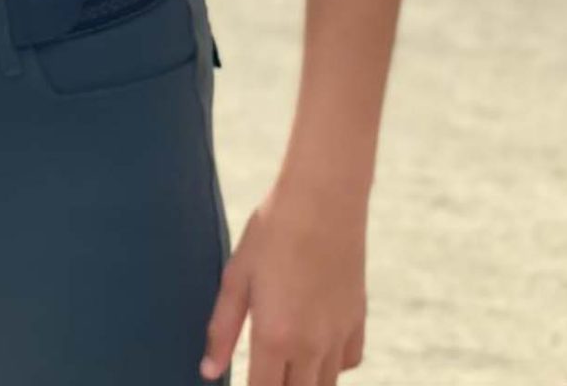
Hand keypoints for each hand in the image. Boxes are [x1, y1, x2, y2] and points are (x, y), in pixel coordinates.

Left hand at [200, 178, 367, 384]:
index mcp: (274, 337)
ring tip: (286, 368)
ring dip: (305, 383)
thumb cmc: (272, 231)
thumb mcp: (237, 276)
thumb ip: (222, 329)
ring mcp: (338, 335)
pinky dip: (332, 366)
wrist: (323, 199)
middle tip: (266, 371)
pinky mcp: (357, 319)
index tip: (244, 383)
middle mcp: (310, 346)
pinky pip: (348, 362)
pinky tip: (315, 348)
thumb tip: (209, 371)